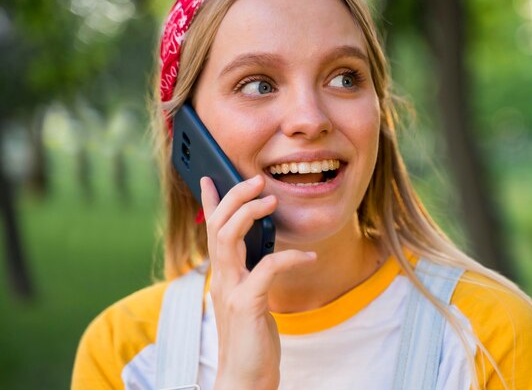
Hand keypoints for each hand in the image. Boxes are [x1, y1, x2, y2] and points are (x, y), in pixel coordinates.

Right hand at [201, 175, 315, 389]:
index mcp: (222, 275)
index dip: (210, 202)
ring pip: (228, 238)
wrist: (244, 379)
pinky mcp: (246, 305)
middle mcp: (221, 279)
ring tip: (271, 201)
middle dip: (234, 197)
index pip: (211, 231)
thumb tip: (267, 252)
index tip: (208, 177)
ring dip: (249, 214)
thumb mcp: (250, 300)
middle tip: (256, 180)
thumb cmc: (251, 340)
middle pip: (217, 226)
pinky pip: (267, 269)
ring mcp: (230, 291)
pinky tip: (308, 256)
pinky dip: (289, 258)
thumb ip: (251, 275)